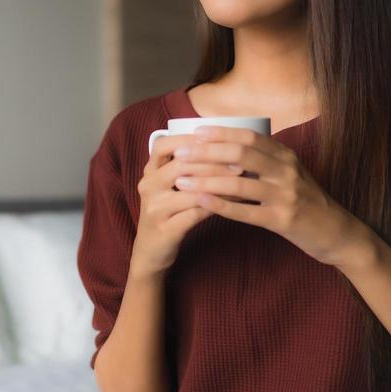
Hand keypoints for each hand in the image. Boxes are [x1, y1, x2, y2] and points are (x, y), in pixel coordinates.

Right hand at [127, 132, 229, 275]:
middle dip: (213, 160)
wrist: (150, 253)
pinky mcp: (166, 229)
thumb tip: (219, 144)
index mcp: (149, 173)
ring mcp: (155, 208)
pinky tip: (235, 201)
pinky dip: (219, 204)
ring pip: (191, 188)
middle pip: (181, 164)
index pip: (163, 146)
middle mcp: (148, 186)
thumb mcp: (167, 188)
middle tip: (240, 160)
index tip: (218, 139)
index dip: (189, 139)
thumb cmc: (167, 214)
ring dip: (219, 181)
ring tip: (242, 178)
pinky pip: (197, 212)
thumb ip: (183, 168)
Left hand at [168, 125, 373, 268]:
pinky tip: (201, 203)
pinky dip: (221, 206)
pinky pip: (246, 212)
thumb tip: (229, 148)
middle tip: (180, 154)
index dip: (220, 133)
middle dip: (207, 152)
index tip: (194, 132)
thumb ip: (266, 161)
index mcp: (287, 156)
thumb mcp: (291, 175)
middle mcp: (287, 171)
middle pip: (241, 154)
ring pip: (239, 183)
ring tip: (181, 181)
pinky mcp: (283, 221)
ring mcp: (286, 196)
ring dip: (206, 181)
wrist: (338, 233)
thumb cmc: (308, 202)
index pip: (249, 137)